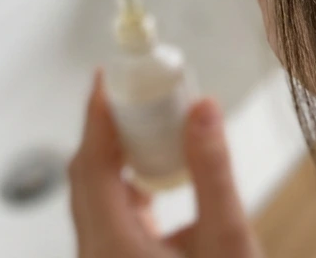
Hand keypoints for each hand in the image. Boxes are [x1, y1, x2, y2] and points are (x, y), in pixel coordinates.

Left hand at [69, 70, 262, 257]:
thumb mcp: (227, 237)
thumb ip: (212, 172)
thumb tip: (202, 108)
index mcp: (111, 247)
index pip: (91, 165)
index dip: (98, 115)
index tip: (110, 74)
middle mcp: (96, 254)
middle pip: (88, 175)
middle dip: (111, 125)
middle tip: (138, 87)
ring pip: (97, 191)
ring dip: (121, 151)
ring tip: (152, 115)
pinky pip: (111, 208)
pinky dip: (129, 176)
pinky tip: (158, 160)